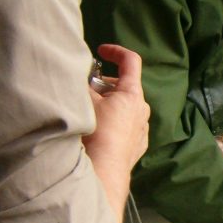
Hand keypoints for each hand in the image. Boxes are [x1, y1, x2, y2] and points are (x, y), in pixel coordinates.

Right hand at [83, 43, 149, 169]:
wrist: (105, 170)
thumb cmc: (96, 133)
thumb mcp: (85, 102)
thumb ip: (83, 85)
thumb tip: (79, 77)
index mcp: (132, 94)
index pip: (131, 61)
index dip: (115, 51)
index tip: (101, 51)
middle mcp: (142, 109)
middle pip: (124, 87)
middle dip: (104, 85)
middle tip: (86, 91)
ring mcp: (142, 128)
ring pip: (125, 108)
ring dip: (108, 105)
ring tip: (89, 113)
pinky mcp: (138, 145)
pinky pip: (126, 127)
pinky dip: (113, 123)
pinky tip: (99, 132)